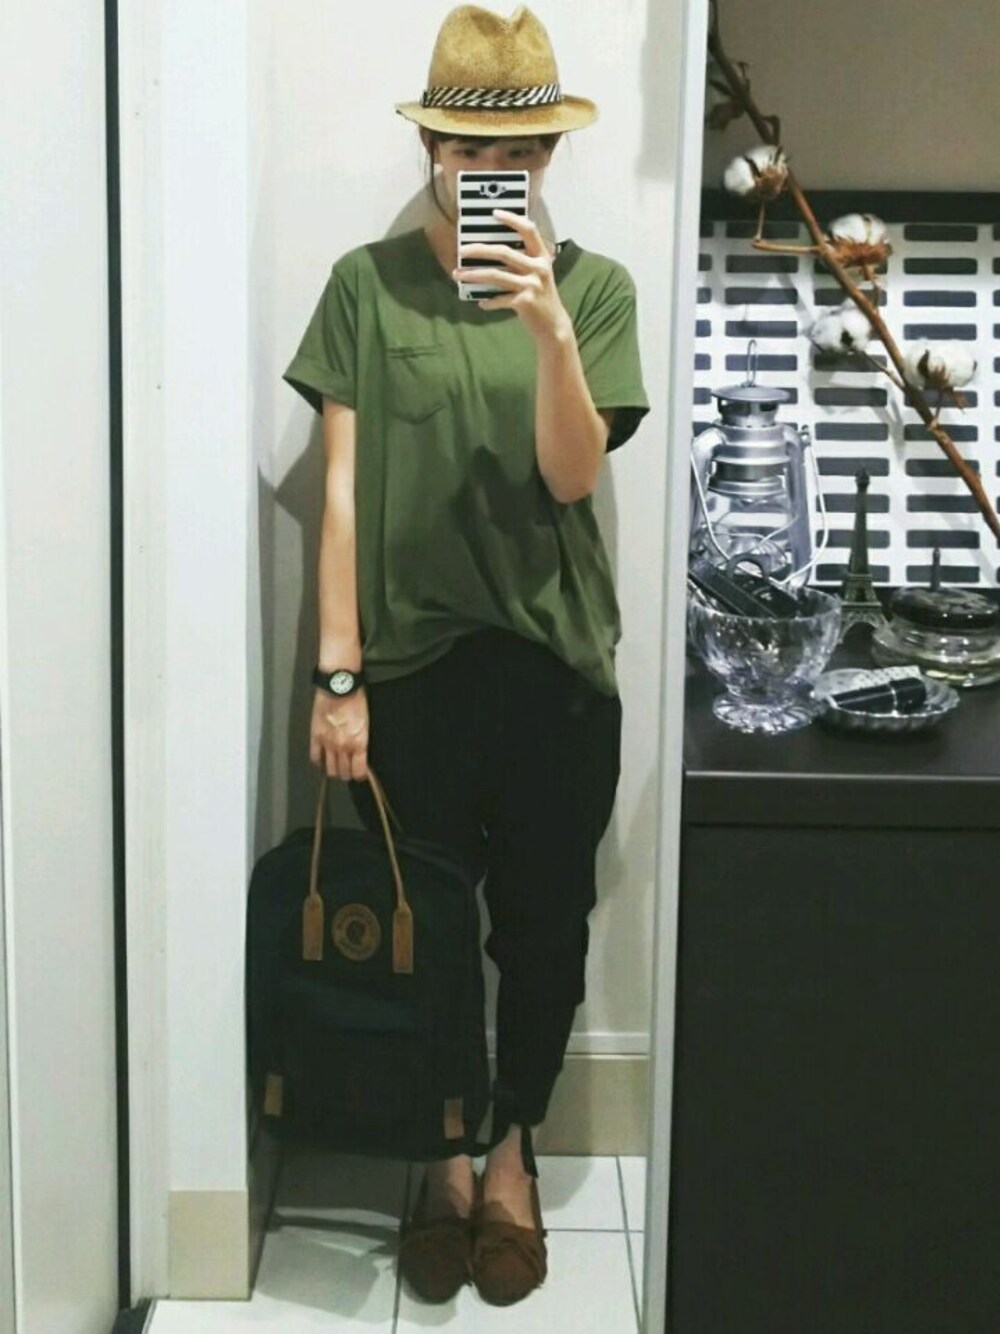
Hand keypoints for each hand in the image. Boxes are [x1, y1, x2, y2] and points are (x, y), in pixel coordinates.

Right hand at [309, 687, 368, 781]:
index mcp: (359, 743)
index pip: (359, 771)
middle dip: (346, 774)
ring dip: (333, 770)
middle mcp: (343, 746)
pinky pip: (315, 757)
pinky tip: (322, 759)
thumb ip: (362, 741)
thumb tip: (361, 753)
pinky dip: (318, 761)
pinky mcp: (316, 736)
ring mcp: (328, 743)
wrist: (339, 688)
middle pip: (343, 772)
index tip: (359, 774)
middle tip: (347, 771)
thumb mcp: (366, 724)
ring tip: (335, 767)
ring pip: (329, 768)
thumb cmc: (355, 700)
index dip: (359, 775)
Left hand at [453, 209, 572, 341]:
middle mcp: (538, 268)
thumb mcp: (538, 274)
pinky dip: (488, 301)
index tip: (494, 213)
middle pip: (503, 252)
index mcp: (542, 257)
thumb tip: (491, 252)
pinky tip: (481, 303)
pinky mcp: (525, 302)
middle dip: (479, 250)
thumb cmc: (541, 297)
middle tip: (461, 250)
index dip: (512, 219)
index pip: (529, 230)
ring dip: (473, 275)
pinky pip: (499, 299)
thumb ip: (523, 262)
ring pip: (496, 275)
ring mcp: (532, 285)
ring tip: (458, 275)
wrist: (553, 325)